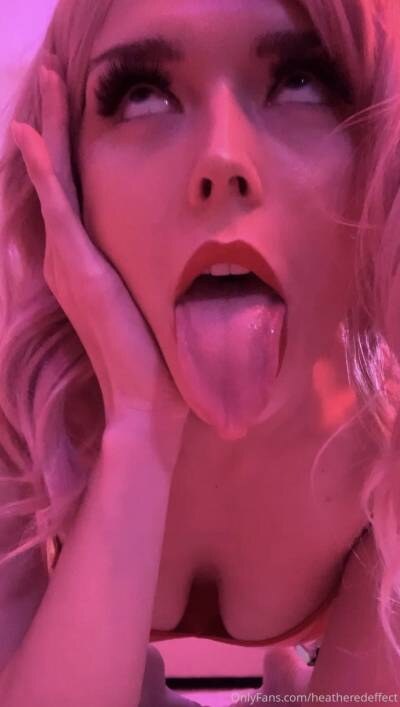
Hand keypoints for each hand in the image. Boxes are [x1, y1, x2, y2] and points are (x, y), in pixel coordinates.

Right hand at [11, 57, 188, 435]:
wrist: (144, 398)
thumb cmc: (153, 358)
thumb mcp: (151, 306)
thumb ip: (147, 279)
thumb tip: (180, 265)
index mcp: (84, 266)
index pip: (74, 195)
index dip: (68, 153)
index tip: (72, 112)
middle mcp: (68, 259)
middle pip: (60, 178)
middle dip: (56, 127)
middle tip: (52, 76)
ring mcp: (69, 262)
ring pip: (56, 181)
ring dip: (51, 130)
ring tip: (47, 82)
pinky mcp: (80, 268)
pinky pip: (59, 206)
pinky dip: (45, 168)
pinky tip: (34, 132)